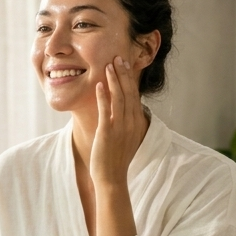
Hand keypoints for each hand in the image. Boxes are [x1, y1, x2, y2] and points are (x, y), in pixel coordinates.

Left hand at [88, 56, 146, 189]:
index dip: (130, 78)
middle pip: (129, 92)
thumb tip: (123, 110)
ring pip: (119, 97)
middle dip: (124, 74)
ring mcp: (120, 127)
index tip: (125, 64)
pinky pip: (106, 110)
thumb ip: (126, 122)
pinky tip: (99, 84)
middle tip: (119, 57)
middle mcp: (131, 122)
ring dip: (114, 80)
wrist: (112, 178)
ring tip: (109, 65)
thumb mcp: (126, 137)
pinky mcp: (108, 132)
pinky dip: (103, 96)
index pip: (135, 95)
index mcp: (136, 122)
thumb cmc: (116, 158)